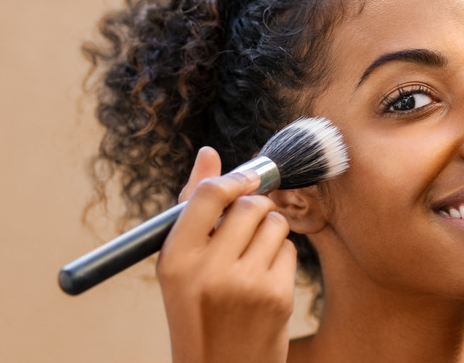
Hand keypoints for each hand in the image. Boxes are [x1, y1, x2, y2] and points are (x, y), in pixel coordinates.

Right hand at [157, 147, 296, 362]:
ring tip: (252, 257)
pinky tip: (264, 279)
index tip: (243, 180)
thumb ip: (194, 208)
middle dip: (254, 207)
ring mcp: (244, 285)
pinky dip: (280, 255)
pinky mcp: (275, 297)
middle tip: (246, 227)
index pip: (208, 194)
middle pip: (249, 204)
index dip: (232, 179)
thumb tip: (210, 153)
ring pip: (274, 222)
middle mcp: (207, 270)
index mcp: (175, 258)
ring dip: (269, 230)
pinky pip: (288, 248)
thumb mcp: (181, 265)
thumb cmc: (198, 309)